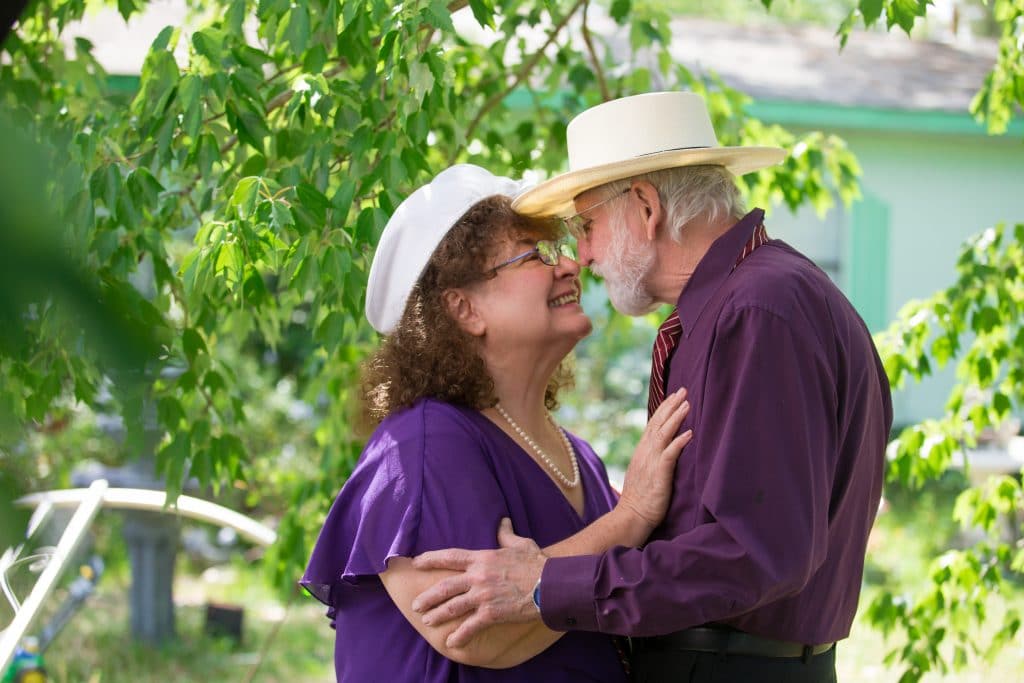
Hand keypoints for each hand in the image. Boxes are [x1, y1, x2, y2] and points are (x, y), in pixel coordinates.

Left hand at [411, 518, 545, 647]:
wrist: (551, 583)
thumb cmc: (536, 562)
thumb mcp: (520, 543)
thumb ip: (506, 534)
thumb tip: (502, 522)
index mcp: (482, 558)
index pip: (450, 556)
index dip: (431, 559)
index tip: (417, 562)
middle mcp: (478, 576)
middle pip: (445, 587)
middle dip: (428, 597)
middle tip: (415, 604)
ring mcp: (483, 596)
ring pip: (453, 607)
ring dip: (437, 615)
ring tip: (427, 621)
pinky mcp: (492, 613)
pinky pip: (470, 626)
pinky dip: (459, 635)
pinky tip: (451, 642)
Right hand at [617, 387, 691, 534]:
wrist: (631, 517)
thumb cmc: (639, 500)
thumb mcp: (644, 474)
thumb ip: (650, 460)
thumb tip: (660, 453)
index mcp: (642, 452)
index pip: (653, 424)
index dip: (664, 409)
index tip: (674, 396)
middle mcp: (645, 453)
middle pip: (658, 423)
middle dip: (671, 405)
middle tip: (683, 390)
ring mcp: (651, 462)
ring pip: (663, 433)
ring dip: (676, 418)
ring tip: (687, 404)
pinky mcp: (658, 474)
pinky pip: (669, 454)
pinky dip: (679, 442)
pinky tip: (689, 433)